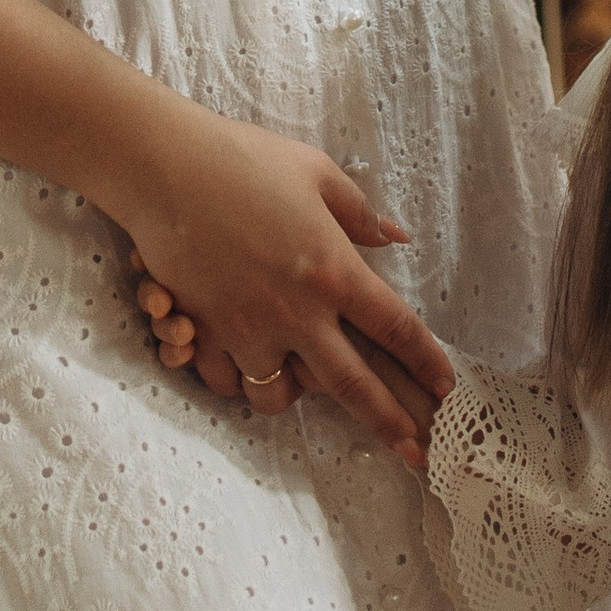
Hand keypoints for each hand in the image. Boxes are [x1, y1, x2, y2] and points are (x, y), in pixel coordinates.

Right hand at [104, 94, 451, 465]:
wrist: (162, 168)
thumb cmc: (243, 160)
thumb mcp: (315, 172)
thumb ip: (359, 213)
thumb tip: (395, 237)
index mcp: (332, 270)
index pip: (395, 327)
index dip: (426, 360)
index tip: (447, 386)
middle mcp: (295, 312)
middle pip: (352, 384)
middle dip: (389, 423)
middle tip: (416, 451)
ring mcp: (246, 329)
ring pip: (279, 396)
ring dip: (294, 398)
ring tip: (301, 386)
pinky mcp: (204, 334)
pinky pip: (227, 382)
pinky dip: (237, 380)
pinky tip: (244, 365)